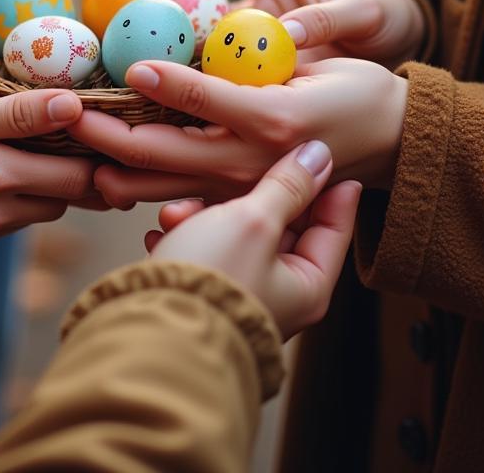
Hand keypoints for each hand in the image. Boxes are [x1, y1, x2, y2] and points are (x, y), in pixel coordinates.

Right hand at [0, 90, 101, 254]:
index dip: (103, 156)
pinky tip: (10, 165)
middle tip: (95, 136)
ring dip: (51, 181)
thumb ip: (15, 114)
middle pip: (68, 196)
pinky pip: (12, 216)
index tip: (115, 131)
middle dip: (85, 170)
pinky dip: (21, 192)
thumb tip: (73, 104)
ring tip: (53, 143)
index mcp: (2, 180)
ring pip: (40, 206)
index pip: (82, 178)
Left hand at [72, 57, 407, 206]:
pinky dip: (133, 187)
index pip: (204, 99)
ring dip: (107, 166)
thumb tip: (197, 45)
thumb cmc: (354, 91)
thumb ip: (257, 61)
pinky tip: (100, 168)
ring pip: (155, 184)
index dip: (163, 80)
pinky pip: (172, 198)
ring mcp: (236, 187)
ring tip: (68, 141)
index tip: (128, 64)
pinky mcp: (230, 199)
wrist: (388, 143)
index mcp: (273, 119)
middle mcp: (250, 161)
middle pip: (161, 151)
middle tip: (64, 111)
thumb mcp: (314, 63)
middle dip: (105, 132)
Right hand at [147, 141, 360, 338]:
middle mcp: (279, 296)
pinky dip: (185, 237)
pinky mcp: (204, 296)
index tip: (317, 150)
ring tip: (177, 211)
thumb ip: (287, 184)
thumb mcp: (255, 220)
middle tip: (227, 174)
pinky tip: (161, 234)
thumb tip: (318, 155)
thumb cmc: (212, 279)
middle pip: (280, 227)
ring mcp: (240, 296)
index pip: (333, 225)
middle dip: (247, 196)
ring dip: (206, 214)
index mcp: (307, 287)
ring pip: (234, 234)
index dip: (328, 185)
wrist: (149, 334)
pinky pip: (203, 253)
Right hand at [165, 0, 424, 67]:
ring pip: (210, 45)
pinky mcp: (261, 74)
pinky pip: (228, 78)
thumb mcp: (364, 11)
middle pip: (206, 5)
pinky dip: (208, 89)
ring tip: (152, 70)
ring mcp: (256, 41)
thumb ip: (328, 19)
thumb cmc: (382, 14)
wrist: (398, 51)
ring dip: (184, 58)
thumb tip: (289, 34)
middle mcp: (260, 4)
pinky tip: (184, 103)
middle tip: (143, 27)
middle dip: (173, 15)